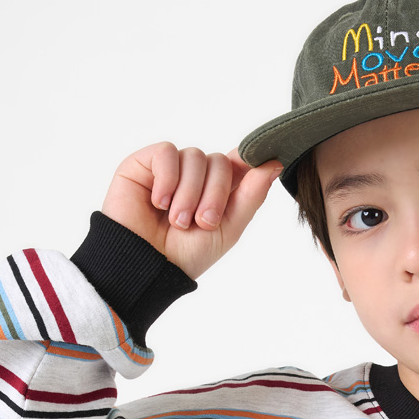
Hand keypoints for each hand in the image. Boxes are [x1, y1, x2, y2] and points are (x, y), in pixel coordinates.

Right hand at [99, 142, 284, 279]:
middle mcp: (194, 176)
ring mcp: (169, 168)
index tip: (251, 176)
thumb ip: (252, 195)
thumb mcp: (229, 229)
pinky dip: (167, 179)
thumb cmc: (185, 255)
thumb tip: (274, 163)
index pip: (237, 163)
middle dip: (215, 194)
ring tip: (177, 221)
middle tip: (202, 223)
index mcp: (216, 190)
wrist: (146, 266)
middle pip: (219, 161)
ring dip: (189, 194)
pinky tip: (159, 203)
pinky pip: (167, 153)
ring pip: (194, 156)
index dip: (245, 166)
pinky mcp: (143, 163)